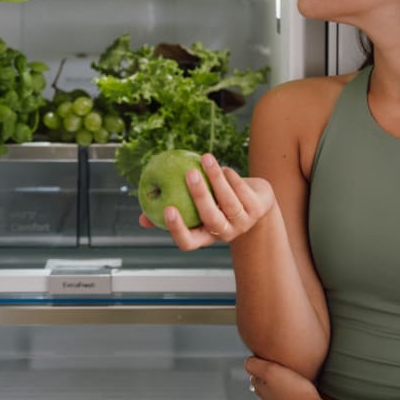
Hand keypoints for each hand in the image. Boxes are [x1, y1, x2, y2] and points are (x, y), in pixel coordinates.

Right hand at [146, 153, 274, 249]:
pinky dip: (231, 177)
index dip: (178, 229)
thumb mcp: (195, 208)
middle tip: (189, 173)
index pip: (189, 242)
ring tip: (205, 157)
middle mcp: (225, 233)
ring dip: (216, 177)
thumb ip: (171, 212)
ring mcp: (243, 222)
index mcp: (206, 236)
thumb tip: (141, 220)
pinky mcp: (257, 208)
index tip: (167, 209)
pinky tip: (222, 167)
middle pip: (211, 218)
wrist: (256, 202)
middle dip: (200, 195)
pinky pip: (242, 190)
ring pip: (229, 201)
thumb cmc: (216, 203)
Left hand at [246, 356, 327, 399]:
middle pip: (265, 392)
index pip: (254, 379)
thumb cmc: (295, 395)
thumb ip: (256, 366)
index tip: (262, 363)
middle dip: (268, 383)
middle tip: (275, 374)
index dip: (258, 370)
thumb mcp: (270, 371)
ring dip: (282, 395)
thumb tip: (247, 362)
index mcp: (264, 391)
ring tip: (290, 387)